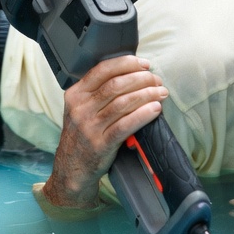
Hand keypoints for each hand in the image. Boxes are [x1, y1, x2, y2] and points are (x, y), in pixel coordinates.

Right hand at [41, 55, 167, 210]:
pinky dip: (143, 115)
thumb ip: (97, 92)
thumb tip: (131, 73)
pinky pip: (125, 125)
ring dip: (147, 95)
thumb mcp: (80, 109)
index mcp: (75, 95)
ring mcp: (89, 127)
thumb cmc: (82, 136)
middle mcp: (80, 109)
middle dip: (141, 79)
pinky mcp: (100, 144)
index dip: (126, 64)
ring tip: (161, 93)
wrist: (71, 169)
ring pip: (123, 103)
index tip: (144, 64)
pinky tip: (155, 109)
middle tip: (156, 81)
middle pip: (116, 85)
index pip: (102, 70)